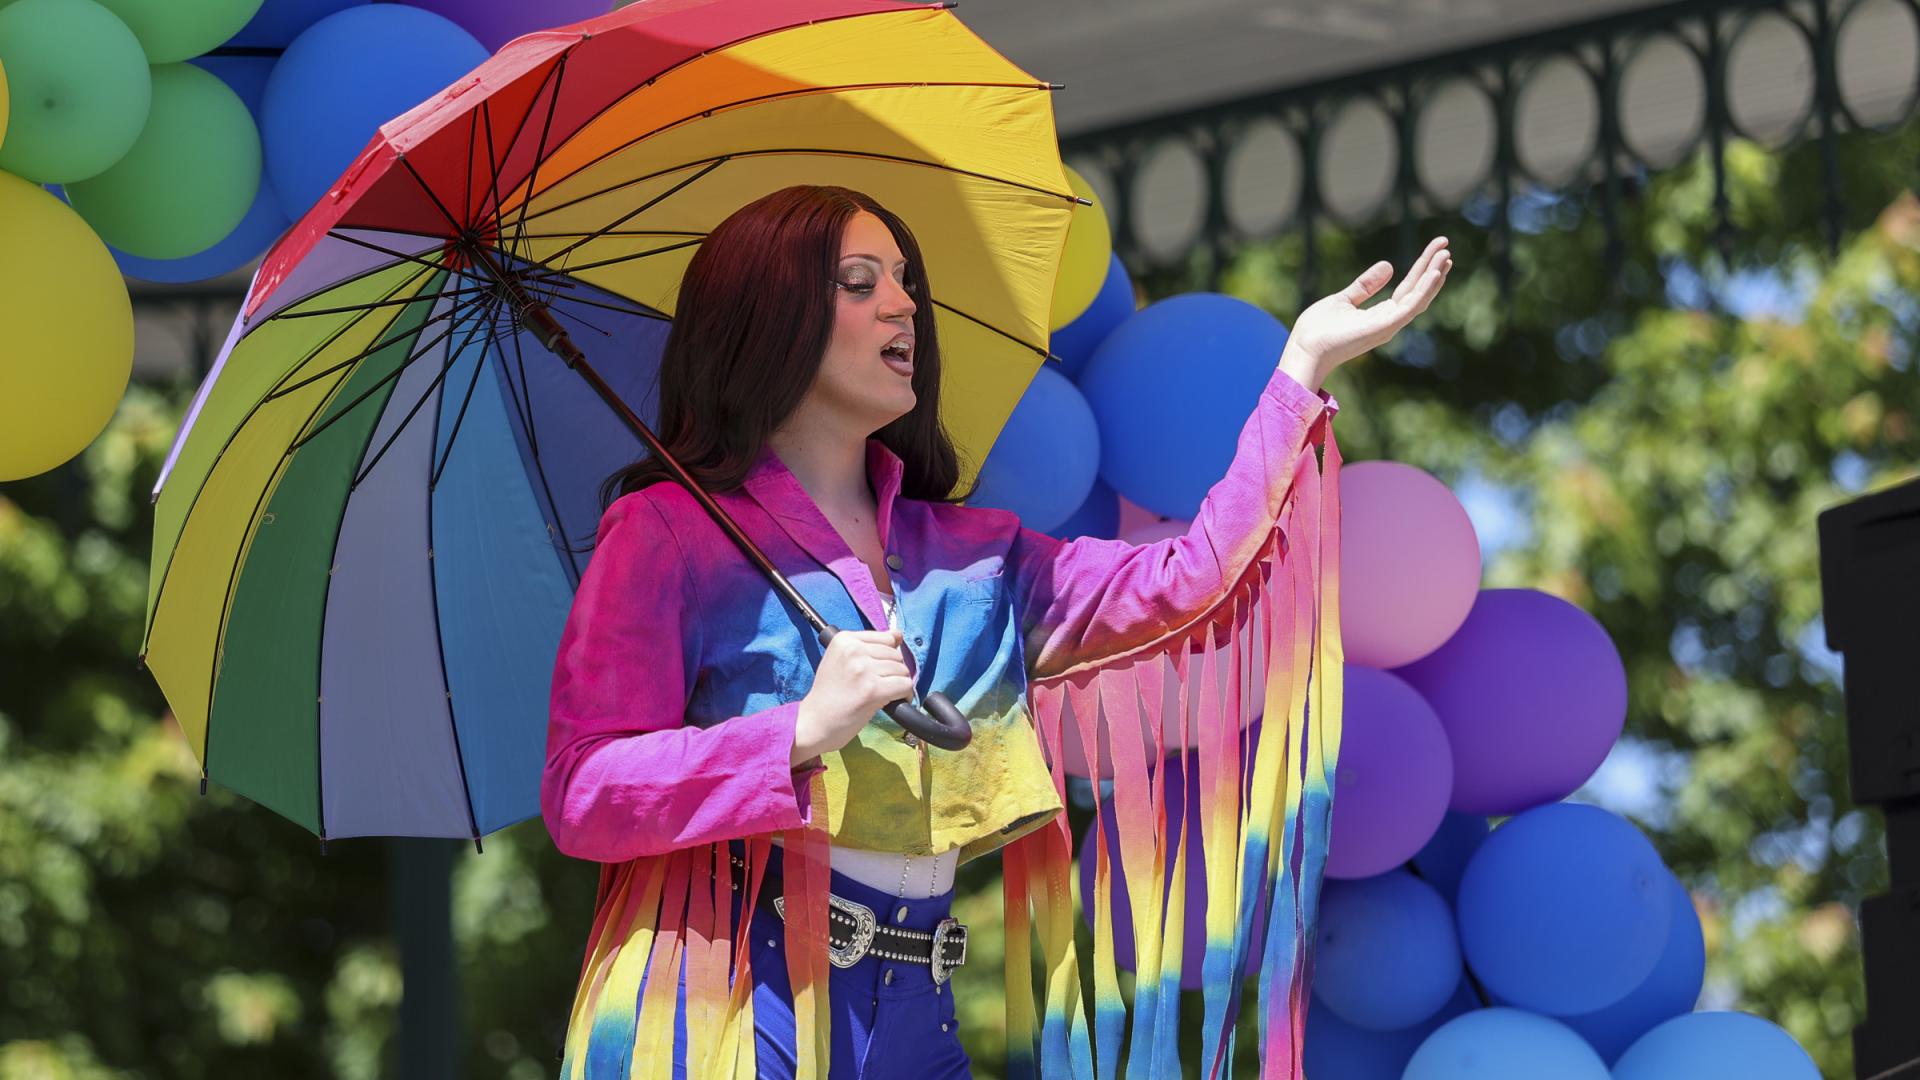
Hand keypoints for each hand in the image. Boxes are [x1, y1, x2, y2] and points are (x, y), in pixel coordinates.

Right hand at [791, 629, 912, 766]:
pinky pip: (904, 685)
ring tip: (881, 694)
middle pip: (895, 654)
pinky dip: (904, 695)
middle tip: (877, 686)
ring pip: (902, 670)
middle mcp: (853, 650)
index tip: (877, 670)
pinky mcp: (872, 689)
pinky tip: (893, 701)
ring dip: (898, 683)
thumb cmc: (829, 695)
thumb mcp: (843, 661)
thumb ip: (870, 647)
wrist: (815, 722)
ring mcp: (863, 669)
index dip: (887, 656)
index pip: (886, 638)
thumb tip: (898, 635)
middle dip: (893, 671)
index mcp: (844, 639)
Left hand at [1277, 236, 1451, 391]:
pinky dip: (1424, 290)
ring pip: (1419, 298)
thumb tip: (1389, 265)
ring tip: (1446, 255)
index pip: (1408, 288)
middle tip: (1445, 244)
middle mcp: (1389, 320)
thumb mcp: (1343, 299)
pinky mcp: (1384, 327)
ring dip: (1433, 276)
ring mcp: (1388, 325)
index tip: (1435, 248)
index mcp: (1381, 314)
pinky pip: (1410, 306)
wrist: (1305, 349)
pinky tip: (1434, 273)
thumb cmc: (1318, 330)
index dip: (1421, 268)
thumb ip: (1365, 286)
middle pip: (1418, 290)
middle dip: (1432, 267)